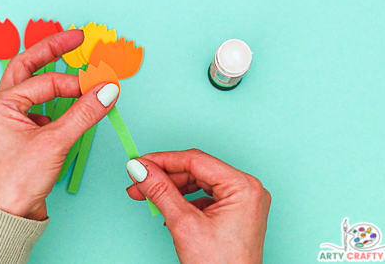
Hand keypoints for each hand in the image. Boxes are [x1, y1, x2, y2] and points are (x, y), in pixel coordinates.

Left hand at [0, 29, 118, 220]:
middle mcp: (2, 106)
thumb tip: (107, 89)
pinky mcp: (21, 132)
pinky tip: (70, 103)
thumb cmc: (17, 180)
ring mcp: (11, 118)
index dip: (77, 83)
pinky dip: (56, 100)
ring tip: (73, 59)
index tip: (103, 85)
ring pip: (33, 85)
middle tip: (76, 36)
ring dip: (54, 73)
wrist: (7, 214)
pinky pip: (40, 105)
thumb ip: (84, 113)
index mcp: (1, 103)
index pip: (46, 82)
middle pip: (28, 66)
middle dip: (52, 50)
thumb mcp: (55, 142)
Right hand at [126, 149, 270, 263]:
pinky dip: (182, 201)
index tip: (138, 163)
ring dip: (170, 189)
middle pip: (196, 171)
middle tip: (137, 182)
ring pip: (198, 183)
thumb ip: (160, 191)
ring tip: (147, 196)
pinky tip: (166, 209)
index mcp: (243, 186)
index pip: (195, 160)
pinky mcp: (234, 214)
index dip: (163, 160)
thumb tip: (141, 170)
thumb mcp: (184, 224)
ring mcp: (242, 202)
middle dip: (163, 177)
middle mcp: (246, 190)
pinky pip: (203, 197)